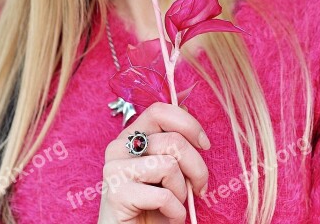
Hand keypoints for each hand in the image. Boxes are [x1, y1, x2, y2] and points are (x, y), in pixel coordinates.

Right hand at [97, 102, 209, 222]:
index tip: (205, 144)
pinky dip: (176, 212)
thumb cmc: (153, 206)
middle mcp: (119, 146)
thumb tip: (186, 107)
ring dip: (182, 192)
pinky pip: (163, 195)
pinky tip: (170, 218)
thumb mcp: (167, 170)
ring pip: (169, 166)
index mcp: (132, 135)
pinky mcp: (116, 193)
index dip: (188, 124)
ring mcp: (115, 168)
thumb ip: (172, 142)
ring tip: (176, 205)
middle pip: (172, 140)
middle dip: (196, 166)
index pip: (160, 110)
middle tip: (200, 187)